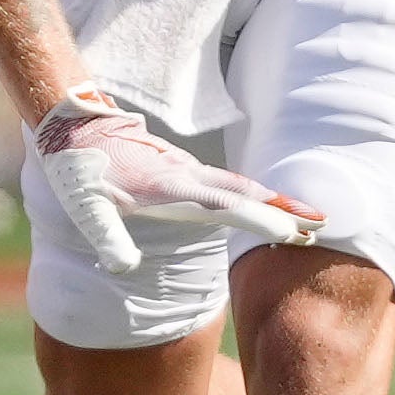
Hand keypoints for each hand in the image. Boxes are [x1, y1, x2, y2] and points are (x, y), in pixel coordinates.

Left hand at [31, 86, 319, 276]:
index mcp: (166, 188)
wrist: (71, 126)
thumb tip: (123, 268)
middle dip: (285, 208)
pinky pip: (227, 182)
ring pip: (239, 185)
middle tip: (322, 224)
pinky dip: (254, 193)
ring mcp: (185, 170)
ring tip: (309, 216)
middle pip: (244, 192)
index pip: (221, 206)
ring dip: (275, 200)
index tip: (293, 230)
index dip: (258, 218)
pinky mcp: (181, 168)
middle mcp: (184, 176)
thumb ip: (105, 236)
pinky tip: (265, 202)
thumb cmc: (77, 171)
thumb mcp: (83, 208)